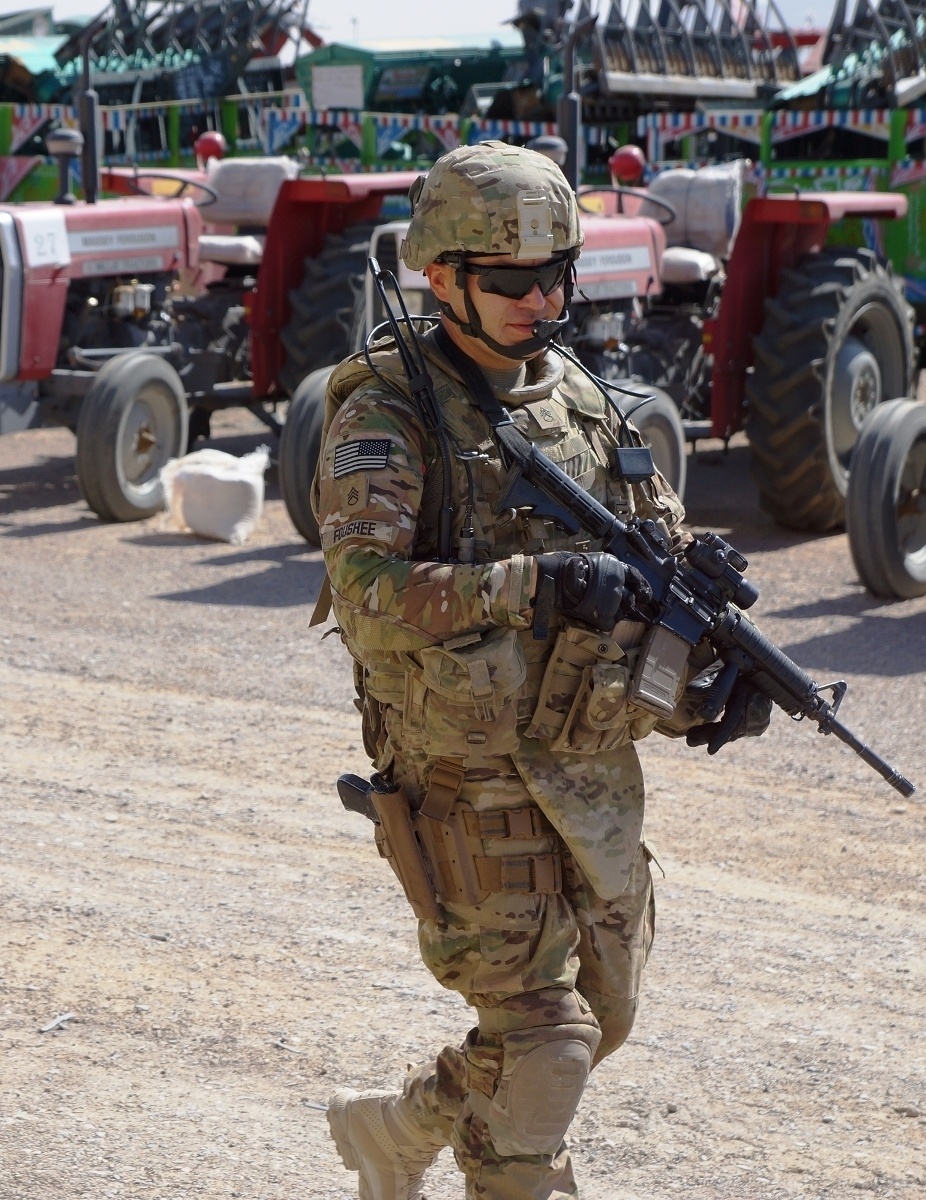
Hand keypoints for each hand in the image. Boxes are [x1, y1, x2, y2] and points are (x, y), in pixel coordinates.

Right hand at [535, 551, 651, 631]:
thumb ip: (607, 570)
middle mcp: (619, 586)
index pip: (637, 579)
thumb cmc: (572, 566)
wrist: (560, 578)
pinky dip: (606, 621)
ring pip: (623, 612)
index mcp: (617, 569)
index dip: (642, 587)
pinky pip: (610, 622)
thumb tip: (610, 575)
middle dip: (627, 601)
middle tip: (621, 603)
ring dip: (617, 612)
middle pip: (631, 598)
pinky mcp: (604, 617)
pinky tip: (598, 617)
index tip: (645, 594)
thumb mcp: (596, 561)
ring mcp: (612, 603)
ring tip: (606, 609)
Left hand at [686, 677, 771, 753]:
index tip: (710, 750)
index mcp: (749, 694)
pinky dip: (722, 731)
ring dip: (713, 735)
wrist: (761, 673)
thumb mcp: (722, 670)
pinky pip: (737, 730)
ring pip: (733, 732)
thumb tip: (690, 691)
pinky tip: (706, 731)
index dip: (720, 735)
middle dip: (709, 736)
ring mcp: (760, 720)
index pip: (734, 720)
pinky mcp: (758, 725)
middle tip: (689, 739)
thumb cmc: (738, 668)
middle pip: (731, 730)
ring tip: (692, 736)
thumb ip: (707, 681)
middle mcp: (758, 711)